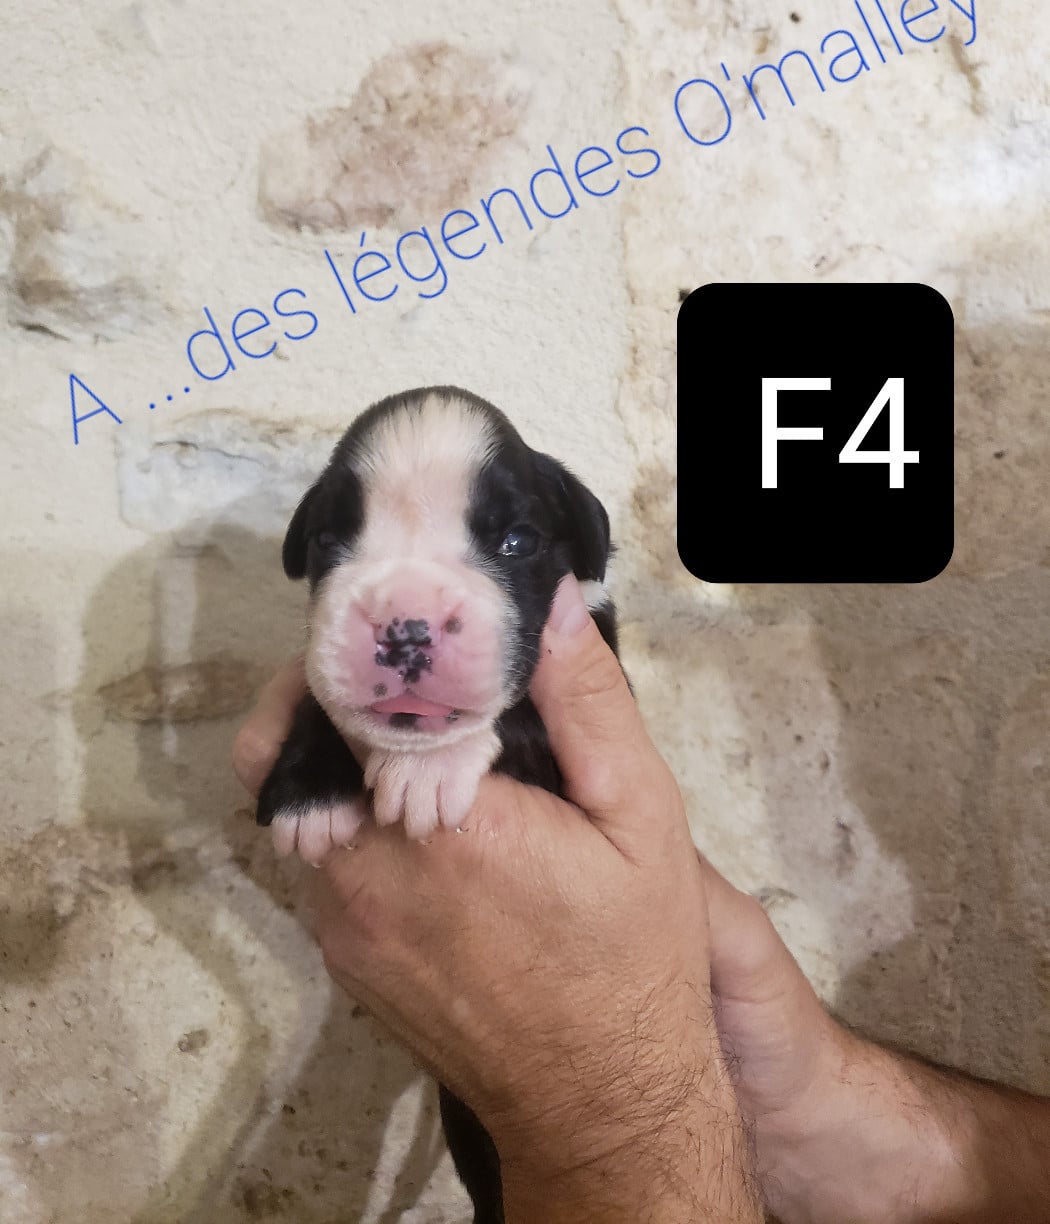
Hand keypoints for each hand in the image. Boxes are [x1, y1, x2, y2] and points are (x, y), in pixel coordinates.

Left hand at [234, 577, 761, 1223]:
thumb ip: (587, 701)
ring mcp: (340, 921)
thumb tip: (548, 599)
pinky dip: (348, 816)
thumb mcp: (640, 815)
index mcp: (442, 825)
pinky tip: (421, 819)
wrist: (603, 1100)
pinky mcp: (339, 954)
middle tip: (396, 668)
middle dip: (330, 693)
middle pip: (287, 748)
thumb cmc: (633, 954)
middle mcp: (365, 873)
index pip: (344, 702)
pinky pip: (317, 855)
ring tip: (415, 738)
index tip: (398, 618)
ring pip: (294, 800)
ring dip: (337, 755)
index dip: (360, 648)